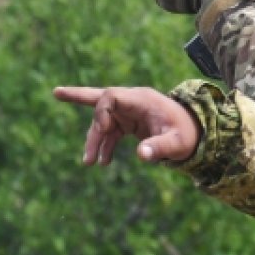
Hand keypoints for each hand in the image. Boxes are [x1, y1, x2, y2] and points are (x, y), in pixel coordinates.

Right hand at [53, 86, 200, 164]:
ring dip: (94, 139)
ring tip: (89, 162)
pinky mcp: (130, 123)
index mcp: (142, 100)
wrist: (197, 133)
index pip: (111, 96)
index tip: (103, 132)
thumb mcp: (177, 143)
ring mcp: (131, 112)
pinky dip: (104, 145)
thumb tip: (141, 155)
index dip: (101, 112)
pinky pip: (110, 131)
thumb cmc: (188, 134)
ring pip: (103, 121)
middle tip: (56, 93)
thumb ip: (159, 147)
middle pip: (101, 99)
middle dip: (78, 96)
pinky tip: (102, 161)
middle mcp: (133, 102)